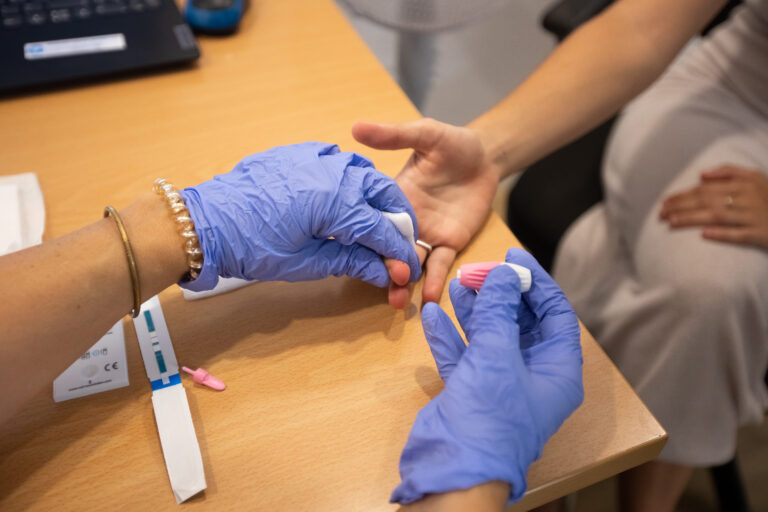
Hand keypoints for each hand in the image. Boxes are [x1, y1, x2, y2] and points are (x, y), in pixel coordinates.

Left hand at [179, 142, 420, 290]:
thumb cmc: (250, 245)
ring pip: (364, 173)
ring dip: (377, 196)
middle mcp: (332, 171)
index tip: (405, 270)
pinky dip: (351, 178)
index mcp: (335, 201)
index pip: (380, 229)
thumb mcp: (305, 262)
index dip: (397, 253)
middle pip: (382, 193)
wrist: (206, 222)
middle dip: (397, 219)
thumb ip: (350, 262)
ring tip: (378, 221)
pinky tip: (348, 196)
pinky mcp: (299, 154)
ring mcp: (315, 157)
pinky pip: (338, 160)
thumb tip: (383, 273)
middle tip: (399, 243)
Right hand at [353, 119, 500, 307]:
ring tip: (396, 301)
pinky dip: (434, 281)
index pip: (373, 217)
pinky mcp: (449, 243)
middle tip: (378, 282)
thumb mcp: (425, 134)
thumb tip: (357, 126)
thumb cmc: (454, 144)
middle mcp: (405, 220)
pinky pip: (440, 265)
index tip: (351, 249)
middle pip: (388, 246)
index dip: (364, 233)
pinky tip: (428, 298)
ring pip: (409, 262)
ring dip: (401, 282)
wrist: (487, 158)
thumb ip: (394, 135)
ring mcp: (426, 234)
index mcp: (393, 196)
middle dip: (382, 265)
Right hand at [392, 249, 583, 503]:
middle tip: (478, 270)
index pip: (554, 314)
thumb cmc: (489, 414)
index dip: (536, 282)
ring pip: (490, 337)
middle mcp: (532, 375)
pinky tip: (433, 315)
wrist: (456, 468)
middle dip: (499, 294)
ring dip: (474, 311)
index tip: (513, 257)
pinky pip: (464, 356)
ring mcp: (500, 384)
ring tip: (457, 284)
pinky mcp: (471, 392)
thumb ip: (499, 310)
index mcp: (556, 369)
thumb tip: (502, 275)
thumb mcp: (498, 353)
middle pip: (521, 322)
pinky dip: (450, 336)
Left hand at [660, 165, 767, 248]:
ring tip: (671, 223)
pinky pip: (739, 235)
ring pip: (718, 216)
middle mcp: (747, 199)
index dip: (683, 195)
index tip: (664, 202)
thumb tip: (701, 174)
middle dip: (681, 207)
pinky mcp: (760, 235)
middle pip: (708, 201)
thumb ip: (729, 171)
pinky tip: (704, 235)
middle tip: (660, 214)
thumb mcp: (755, 177)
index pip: (706, 189)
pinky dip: (722, 234)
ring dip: (693, 219)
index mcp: (744, 184)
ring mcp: (754, 217)